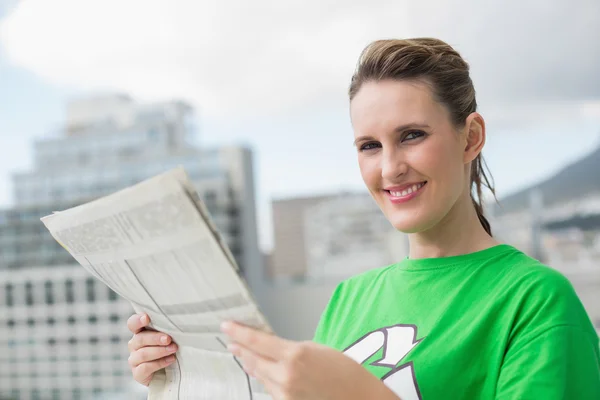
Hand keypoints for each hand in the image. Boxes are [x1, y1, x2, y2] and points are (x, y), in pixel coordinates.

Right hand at [127, 313, 177, 385]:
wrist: (170, 371)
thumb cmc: (170, 347)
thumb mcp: (170, 336)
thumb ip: (168, 329)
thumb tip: (179, 322)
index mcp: (140, 332)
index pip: (133, 323)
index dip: (138, 320)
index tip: (146, 318)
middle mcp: (134, 345)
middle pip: (140, 339)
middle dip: (155, 338)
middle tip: (168, 339)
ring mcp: (134, 359)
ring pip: (143, 354)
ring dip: (160, 351)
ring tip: (174, 349)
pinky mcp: (138, 373)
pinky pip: (145, 368)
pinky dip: (159, 363)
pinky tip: (171, 360)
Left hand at [221, 321, 399, 399]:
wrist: (358, 398)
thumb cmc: (343, 371)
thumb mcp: (315, 348)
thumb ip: (288, 348)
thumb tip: (268, 348)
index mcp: (294, 355)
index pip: (257, 341)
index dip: (239, 332)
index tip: (226, 326)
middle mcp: (286, 376)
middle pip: (253, 359)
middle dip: (240, 349)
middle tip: (230, 340)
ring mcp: (285, 394)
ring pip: (259, 375)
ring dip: (250, 364)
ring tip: (242, 354)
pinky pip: (269, 389)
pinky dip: (264, 378)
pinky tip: (261, 372)